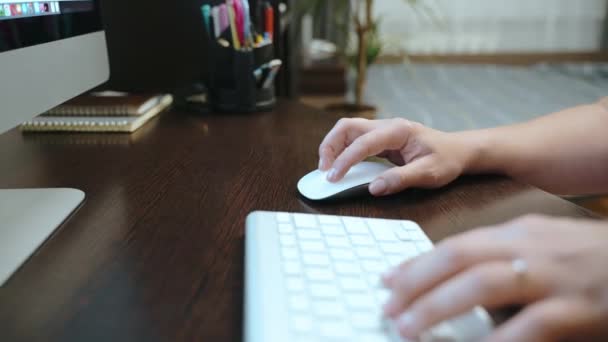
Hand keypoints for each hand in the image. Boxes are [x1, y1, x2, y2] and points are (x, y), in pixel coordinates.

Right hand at [318, 118, 471, 195]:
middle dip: (330, 146)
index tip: (334, 178)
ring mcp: (382, 131)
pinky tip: (340, 167)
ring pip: (347, 131)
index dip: (345, 160)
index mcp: (398, 131)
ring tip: (328, 170)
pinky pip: (354, 140)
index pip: (363, 142)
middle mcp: (387, 126)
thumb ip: (401, 179)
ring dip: (333, 147)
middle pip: (347, 127)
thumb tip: (374, 188)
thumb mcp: (429, 174)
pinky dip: (342, 151)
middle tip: (323, 170)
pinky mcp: (380, 140)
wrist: (459, 150)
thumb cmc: (447, 160)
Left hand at [382, 214, 607, 340]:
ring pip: (483, 285)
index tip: (387, 280)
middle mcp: (529, 248)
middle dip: (416, 284)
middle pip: (459, 259)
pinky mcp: (578, 309)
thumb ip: (499, 256)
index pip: (454, 245)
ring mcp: (553, 277)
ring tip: (409, 328)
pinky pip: (529, 326)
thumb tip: (451, 277)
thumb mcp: (541, 245)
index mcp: (517, 233)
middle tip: (388, 308)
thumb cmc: (588, 257)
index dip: (416, 263)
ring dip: (438, 307)